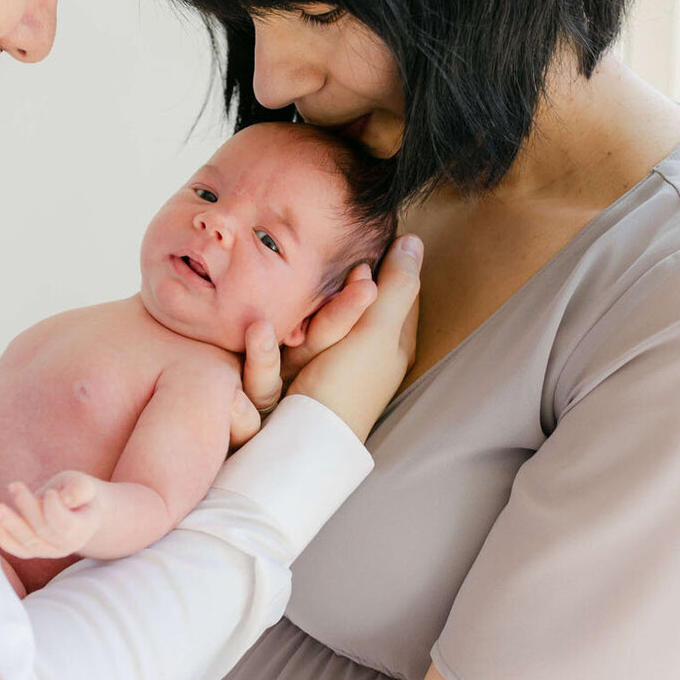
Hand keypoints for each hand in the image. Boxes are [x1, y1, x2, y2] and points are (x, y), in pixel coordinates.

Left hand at [0, 471, 103, 558]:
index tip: (49, 492)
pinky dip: (6, 540)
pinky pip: (20, 550)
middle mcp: (68, 544)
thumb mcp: (83, 484)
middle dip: (27, 508)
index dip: (54, 509)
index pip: (65, 524)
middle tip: (13, 486)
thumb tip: (65, 498)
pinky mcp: (35, 551)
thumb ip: (79, 489)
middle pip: (43, 530)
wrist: (75, 511)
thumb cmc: (77, 493)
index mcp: (84, 527)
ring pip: (29, 541)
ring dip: (10, 525)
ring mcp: (50, 551)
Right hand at [288, 235, 421, 438]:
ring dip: (311, 320)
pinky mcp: (294, 374)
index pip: (395, 290)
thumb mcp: (379, 332)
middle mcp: (362, 351)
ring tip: (305, 317)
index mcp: (392, 341)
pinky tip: (264, 332)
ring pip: (317, 324)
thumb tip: (415, 241)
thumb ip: (397, 286)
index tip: (360, 254)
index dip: (382, 266)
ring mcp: (326, 363)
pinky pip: (286, 350)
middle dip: (341, 299)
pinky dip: (274, 345)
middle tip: (338, 294)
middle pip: (351, 305)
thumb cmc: (347, 386)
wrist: (301, 439)